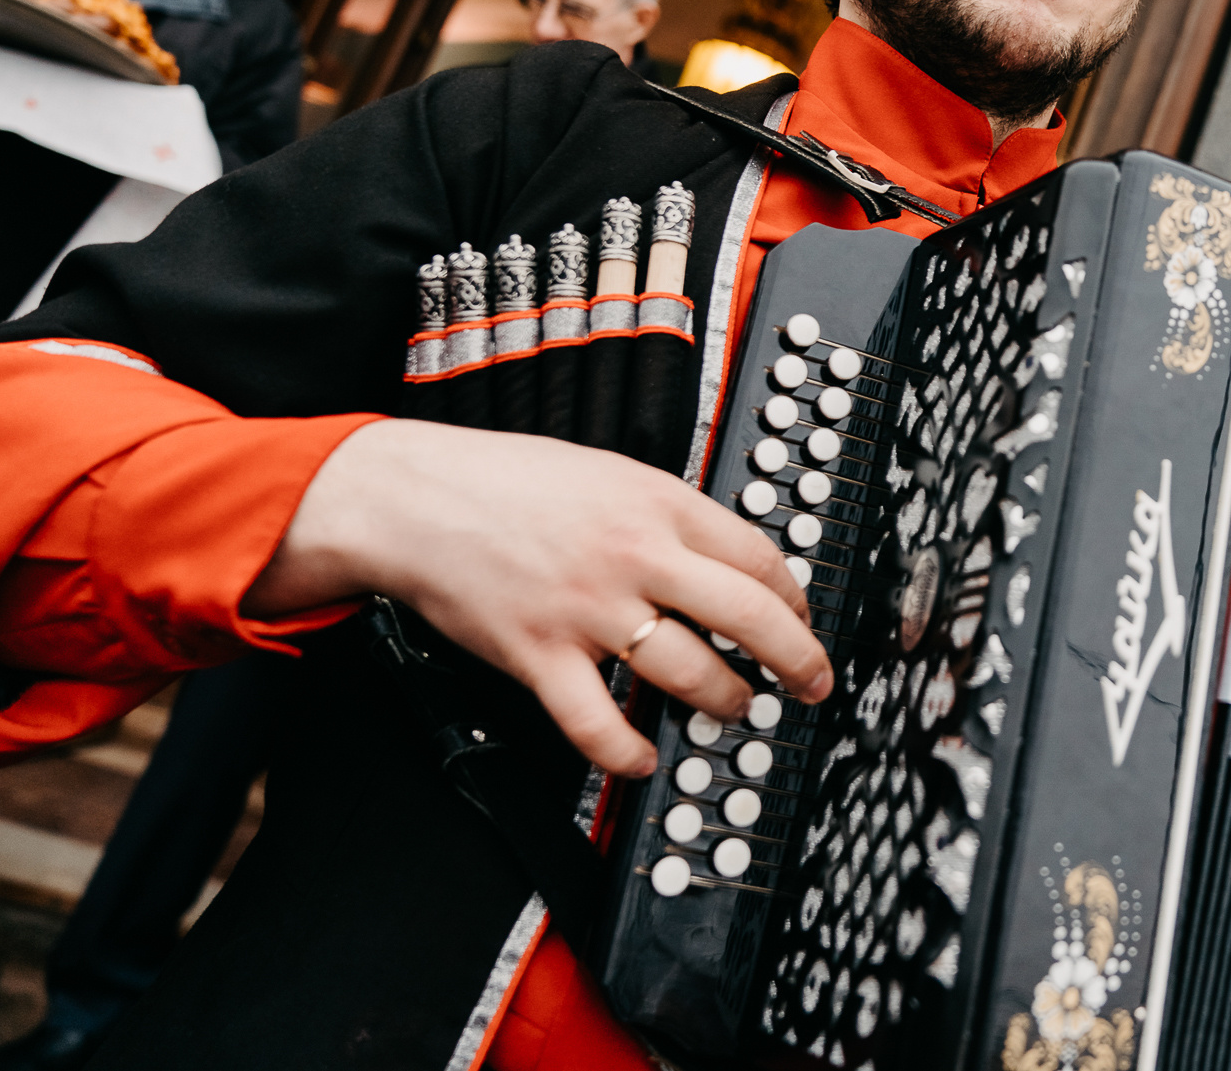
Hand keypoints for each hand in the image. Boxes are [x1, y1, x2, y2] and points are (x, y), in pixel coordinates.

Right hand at [246, 419, 831, 776]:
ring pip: (690, 673)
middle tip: (813, 684)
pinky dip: (629, 754)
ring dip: (726, 702)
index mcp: (658, 503)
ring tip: (734, 708)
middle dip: (797, 661)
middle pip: (749, 616)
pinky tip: (644, 758)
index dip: (796, 600)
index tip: (802, 621)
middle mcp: (635, 555)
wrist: (417, 497)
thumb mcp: (608, 472)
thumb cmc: (508, 481)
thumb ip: (666, 514)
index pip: (759, 558)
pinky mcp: (540, 655)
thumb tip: (723, 558)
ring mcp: (589, 609)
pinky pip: (599, 725)